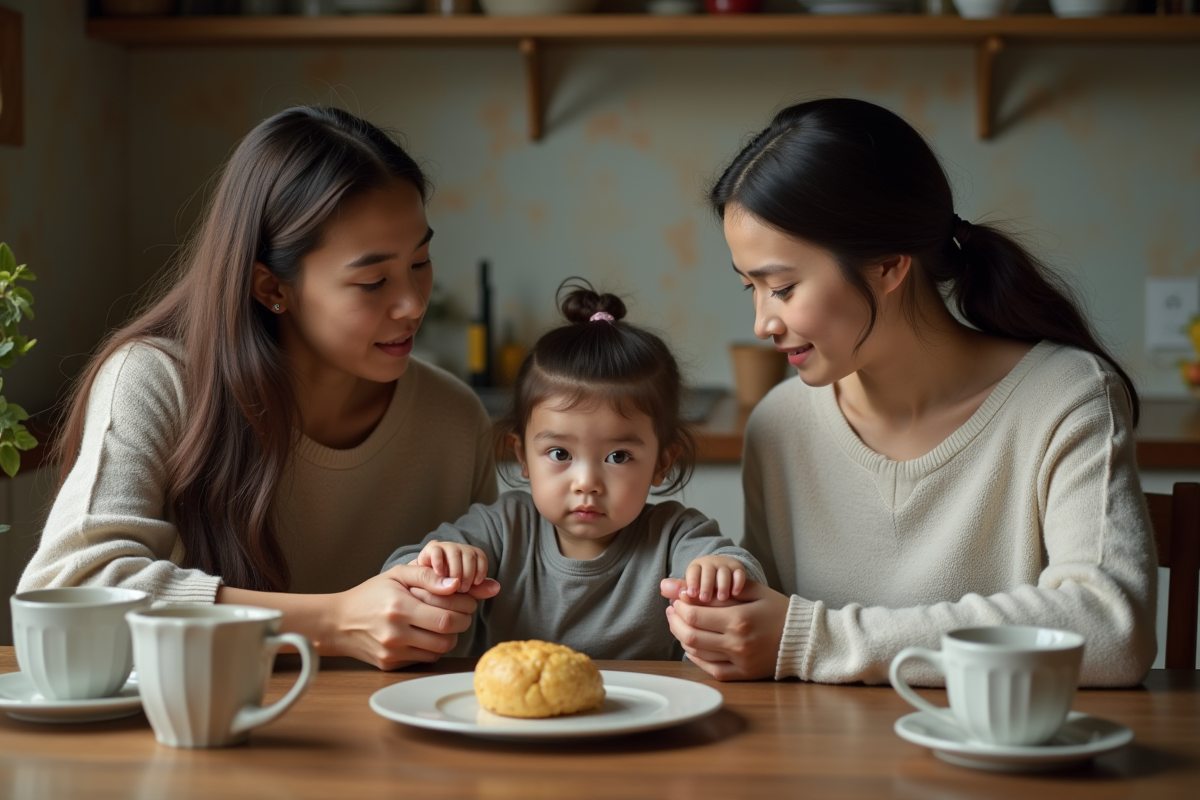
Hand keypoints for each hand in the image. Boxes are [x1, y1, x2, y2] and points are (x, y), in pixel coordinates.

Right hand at [330, 564, 497, 669]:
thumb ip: (427, 576)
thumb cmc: (370, 594)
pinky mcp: (390, 664)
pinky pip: (425, 658)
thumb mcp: (396, 575)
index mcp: (398, 607)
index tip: (467, 603)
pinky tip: (426, 634)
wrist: (338, 622)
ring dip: (449, 637)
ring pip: (439, 651)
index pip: (447, 617)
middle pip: (447, 638)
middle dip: (461, 624)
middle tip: (460, 614)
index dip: (464, 610)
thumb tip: (454, 584)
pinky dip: (432, 647)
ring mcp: (392, 652)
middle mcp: (395, 633)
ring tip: (443, 623)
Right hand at [417, 540, 488, 591]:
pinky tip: (439, 575)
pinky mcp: (428, 551)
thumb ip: (477, 590)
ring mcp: (442, 548)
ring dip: (456, 571)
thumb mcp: (462, 592)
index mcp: (468, 556)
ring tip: (451, 586)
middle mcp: (457, 549)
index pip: (480, 555)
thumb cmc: (443, 592)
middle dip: (468, 573)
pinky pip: (437, 551)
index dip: (481, 569)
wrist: (417, 587)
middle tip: (462, 589)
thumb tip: (497, 588)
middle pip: (469, 554)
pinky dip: (439, 563)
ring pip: (455, 552)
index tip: (475, 583)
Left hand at [659, 578, 789, 681]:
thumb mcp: (755, 592)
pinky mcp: (743, 674)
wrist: (804, 639)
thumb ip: (723, 587)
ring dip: (682, 637)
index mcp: (739, 620)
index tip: (677, 599)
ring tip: (680, 624)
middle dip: (675, 622)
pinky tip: (692, 645)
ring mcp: (739, 661)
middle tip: (672, 612)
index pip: (695, 615)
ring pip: (697, 652)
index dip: (680, 607)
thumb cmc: (778, 610)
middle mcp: (737, 643)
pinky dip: (696, 657)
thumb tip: (689, 587)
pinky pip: (711, 669)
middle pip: (691, 635)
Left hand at [681, 555, 746, 602]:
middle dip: (705, 586)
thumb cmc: (705, 584)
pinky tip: (735, 594)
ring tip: (721, 599)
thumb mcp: (693, 583)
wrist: (727, 573)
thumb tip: (662, 587)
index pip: (693, 571)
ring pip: (723, 573)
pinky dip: (738, 583)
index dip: (691, 582)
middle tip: (704, 599)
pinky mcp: (739, 569)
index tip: (691, 595)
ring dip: (722, 585)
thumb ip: (679, 588)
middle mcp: (711, 564)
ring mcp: (726, 566)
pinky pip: (739, 574)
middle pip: (707, 572)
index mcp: (697, 567)